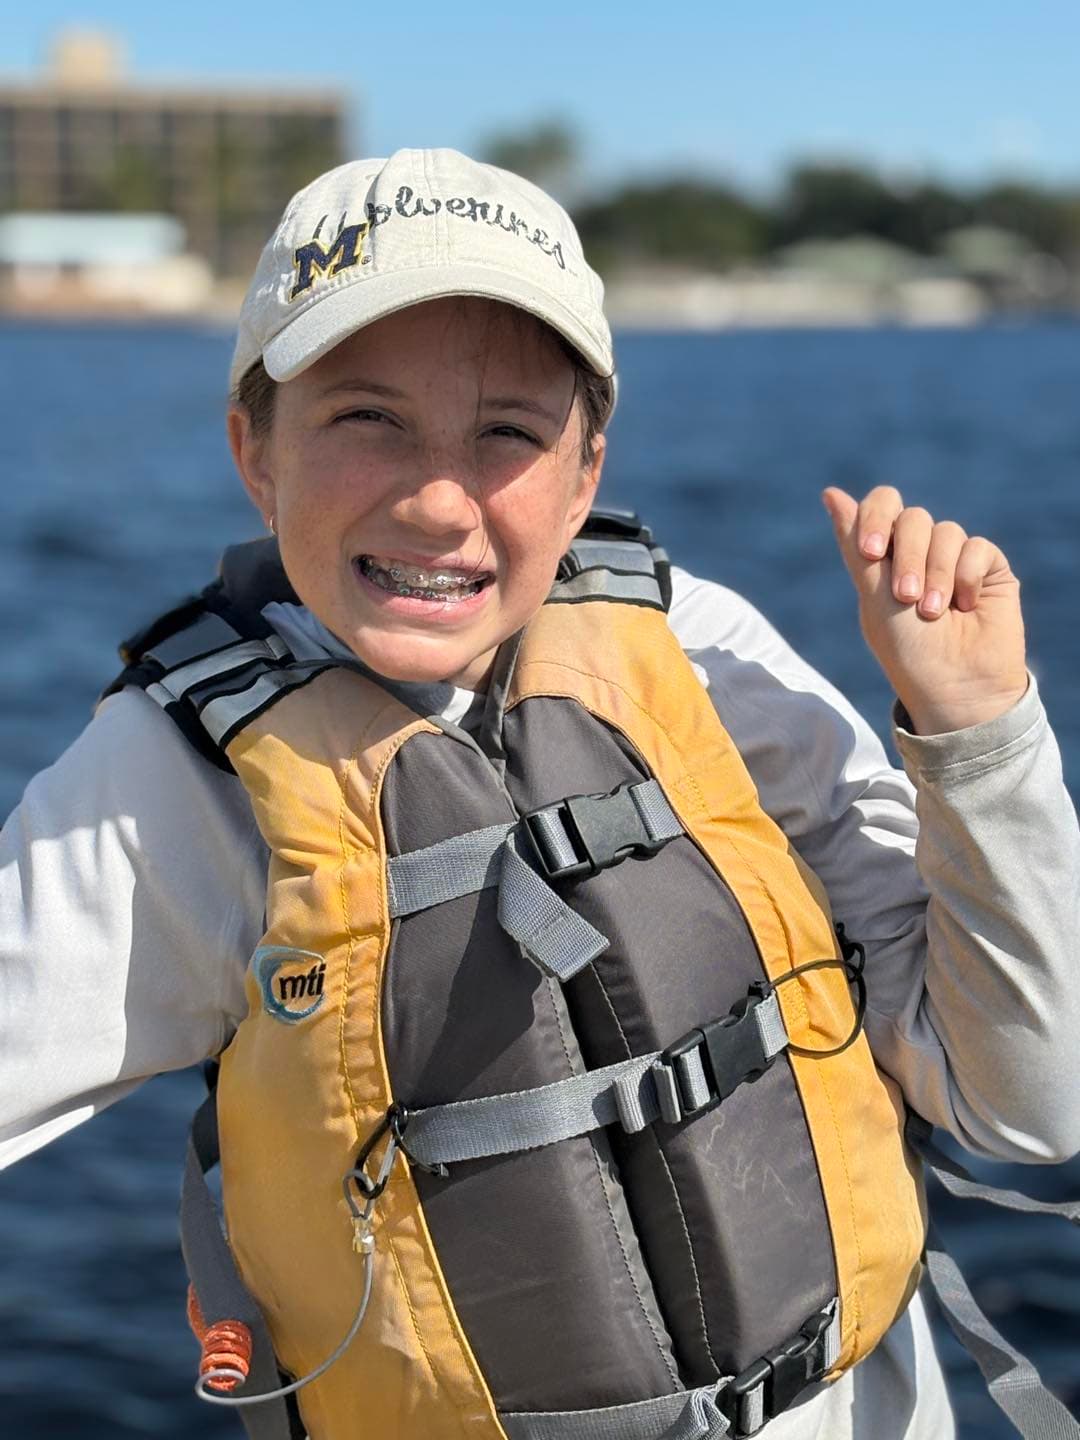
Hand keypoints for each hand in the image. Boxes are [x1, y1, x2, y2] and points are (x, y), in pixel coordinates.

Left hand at [821, 486, 1027, 734]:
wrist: (955, 686)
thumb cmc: (908, 650)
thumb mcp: (874, 597)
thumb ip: (855, 545)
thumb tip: (830, 492)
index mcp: (884, 558)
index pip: (881, 506)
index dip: (876, 517)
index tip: (870, 552)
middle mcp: (919, 553)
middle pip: (913, 517)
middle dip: (908, 557)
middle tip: (906, 597)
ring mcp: (954, 559)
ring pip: (947, 531)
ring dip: (937, 573)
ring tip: (934, 613)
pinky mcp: (988, 569)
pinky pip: (977, 547)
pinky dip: (966, 576)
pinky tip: (965, 606)